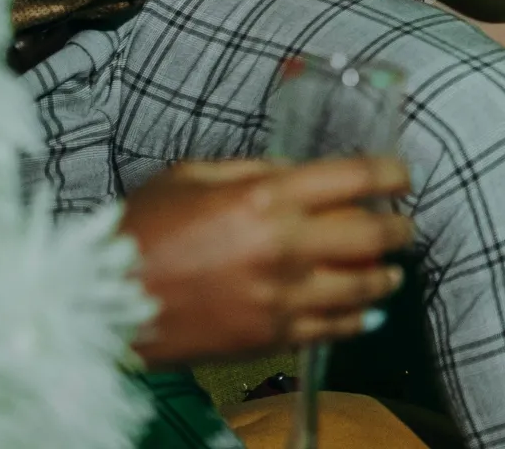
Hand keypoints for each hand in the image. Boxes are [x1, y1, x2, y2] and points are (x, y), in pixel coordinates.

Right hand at [118, 157, 414, 365]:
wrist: (100, 301)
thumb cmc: (141, 229)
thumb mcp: (192, 175)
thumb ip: (253, 169)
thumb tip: (298, 170)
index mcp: (268, 197)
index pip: (357, 177)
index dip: (392, 173)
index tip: (402, 175)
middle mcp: (285, 245)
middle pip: (372, 233)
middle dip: (399, 227)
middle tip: (404, 225)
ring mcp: (281, 295)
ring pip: (362, 286)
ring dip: (385, 275)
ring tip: (391, 269)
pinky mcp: (270, 335)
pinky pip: (332, 328)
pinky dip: (357, 319)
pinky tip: (366, 311)